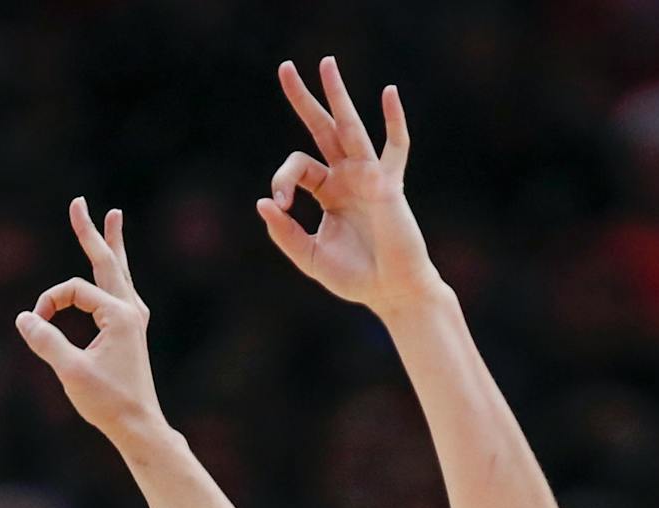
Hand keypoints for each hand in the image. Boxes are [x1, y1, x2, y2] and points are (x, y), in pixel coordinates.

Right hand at [16, 197, 165, 447]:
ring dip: (112, 246)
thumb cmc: (108, 402)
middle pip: (107, 261)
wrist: (138, 426)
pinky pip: (121, 291)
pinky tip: (115, 272)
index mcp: (120, 314)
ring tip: (113, 218)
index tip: (34, 325)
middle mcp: (131, 310)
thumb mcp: (71, 371)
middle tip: (79, 203)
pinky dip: (113, 275)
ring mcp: (134, 320)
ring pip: (119, 272)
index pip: (74, 290)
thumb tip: (23, 318)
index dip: (48, 303)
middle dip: (90, 233)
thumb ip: (46, 341)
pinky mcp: (132, 332)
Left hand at [258, 58, 437, 316]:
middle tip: (284, 67)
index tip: (280, 205)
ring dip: (337, 96)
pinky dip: (394, 121)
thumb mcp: (310, 257)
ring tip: (326, 64)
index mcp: (328, 191)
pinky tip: (388, 93)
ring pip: (350, 128)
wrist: (390, 291)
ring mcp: (369, 176)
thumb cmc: (355, 276)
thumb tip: (263, 202)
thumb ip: (285, 234)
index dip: (282, 178)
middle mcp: (347, 176)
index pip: (297, 167)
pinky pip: (395, 147)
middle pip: (321, 129)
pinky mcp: (389, 185)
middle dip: (303, 100)